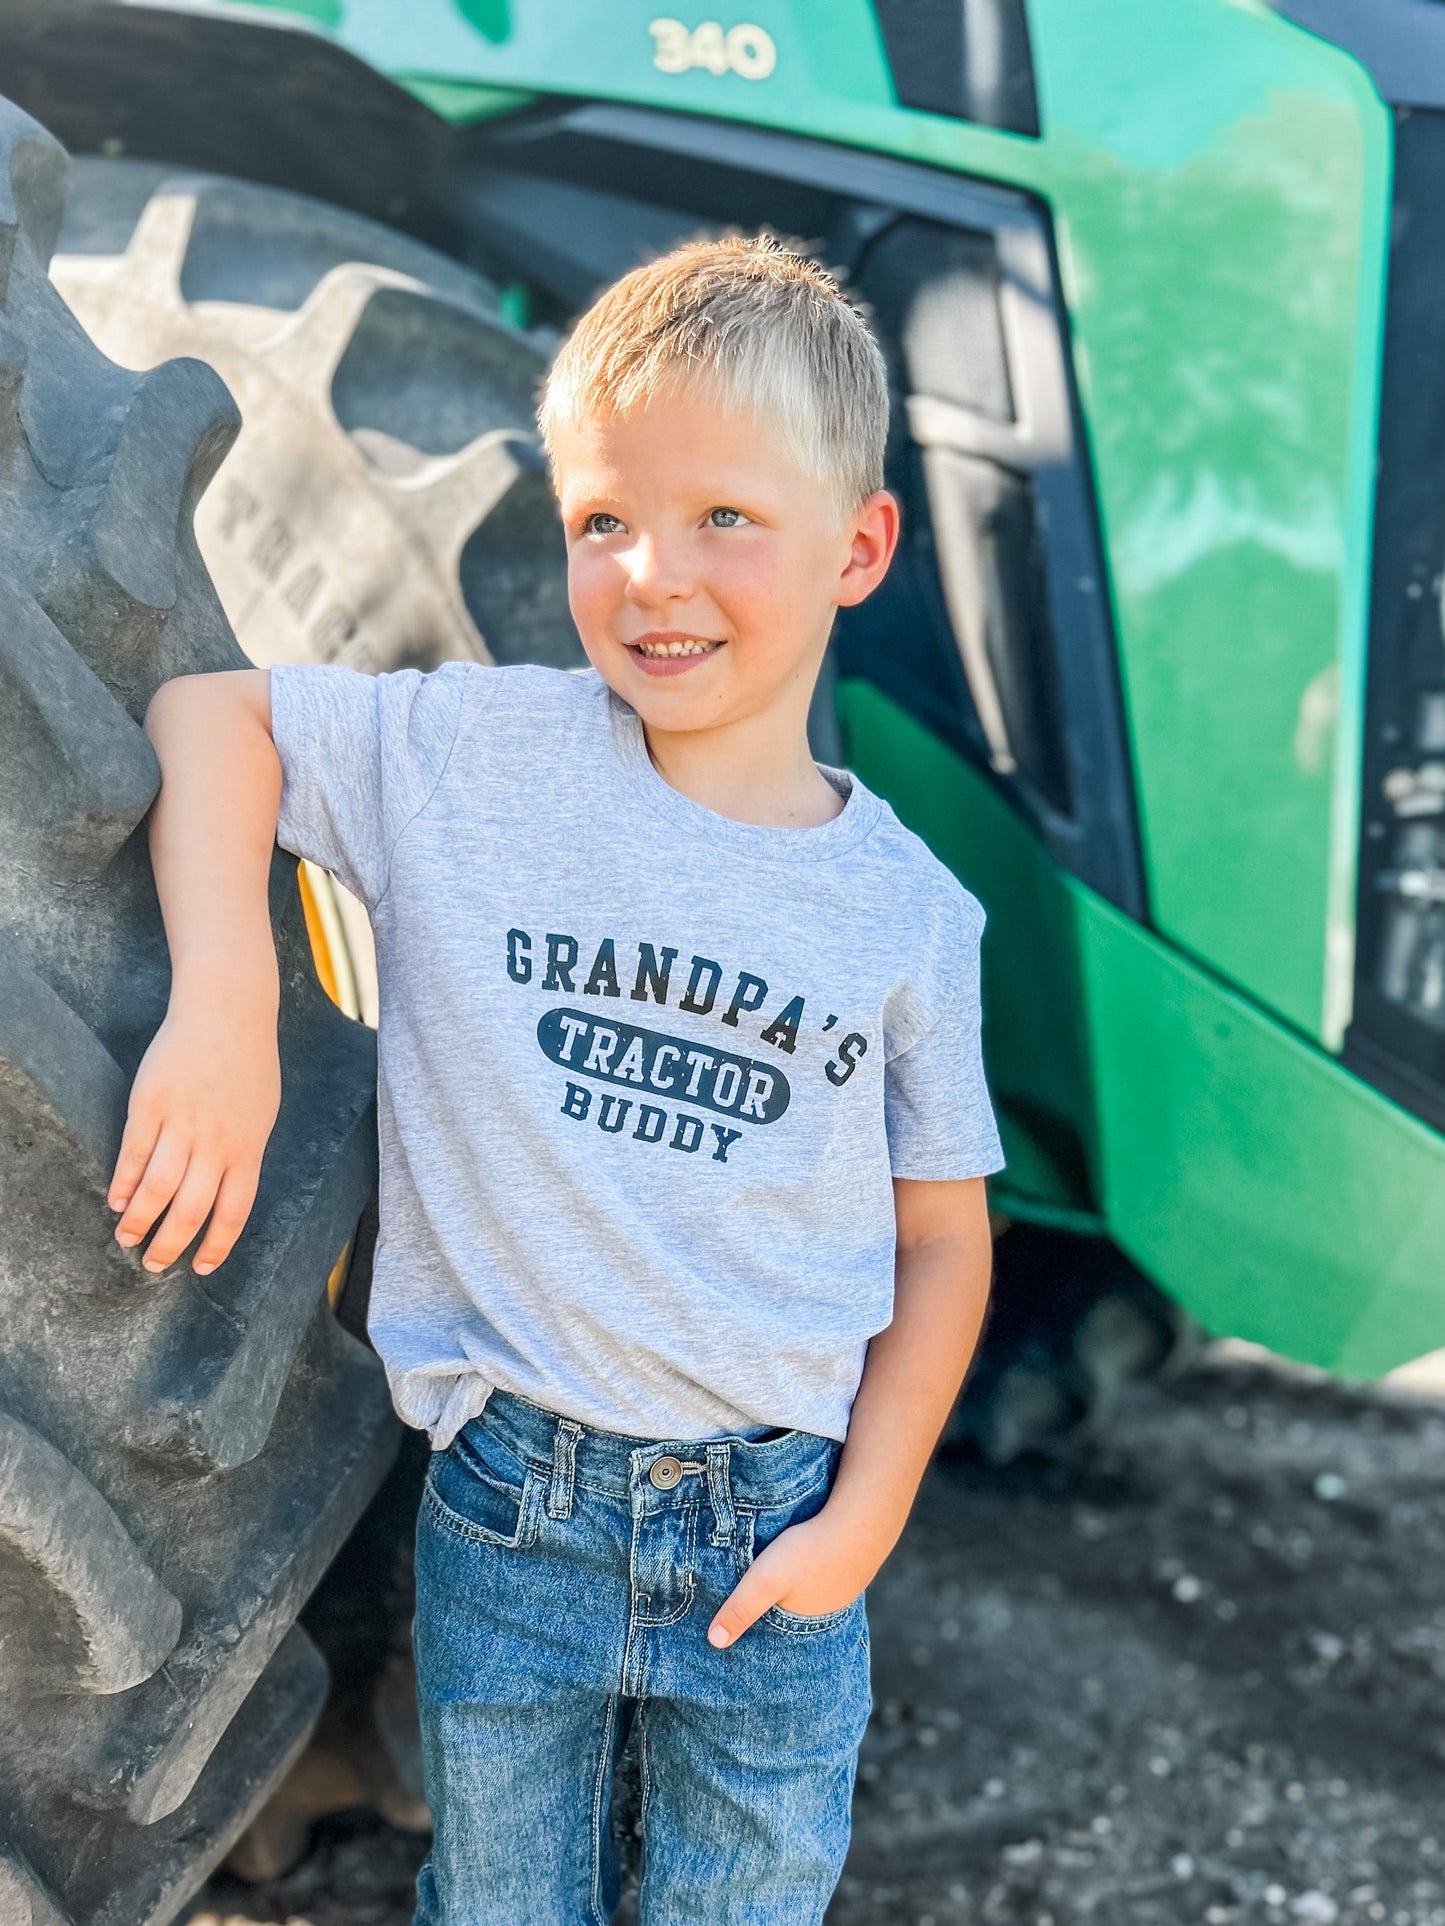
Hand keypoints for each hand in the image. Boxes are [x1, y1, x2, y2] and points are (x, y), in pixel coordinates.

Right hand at [108, 994, 279, 1276]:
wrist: (227, 1012)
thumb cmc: (247, 1064)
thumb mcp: (261, 1114)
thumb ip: (244, 1154)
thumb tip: (225, 1194)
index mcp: (248, 1148)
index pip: (233, 1211)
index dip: (216, 1244)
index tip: (201, 1267)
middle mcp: (216, 1143)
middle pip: (190, 1209)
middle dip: (170, 1244)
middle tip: (153, 1264)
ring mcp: (181, 1124)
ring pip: (157, 1188)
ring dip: (140, 1221)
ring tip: (127, 1239)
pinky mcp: (150, 1104)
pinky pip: (133, 1154)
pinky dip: (123, 1183)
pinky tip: (117, 1201)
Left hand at [706, 1506, 883, 1647]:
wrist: (860, 1522)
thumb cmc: (809, 1552)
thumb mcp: (765, 1580)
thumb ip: (740, 1610)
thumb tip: (714, 1642)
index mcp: (803, 1622)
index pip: (775, 1631)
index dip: (759, 1626)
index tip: (741, 1620)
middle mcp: (825, 1611)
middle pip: (792, 1611)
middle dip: (775, 1606)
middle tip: (758, 1594)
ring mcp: (842, 1588)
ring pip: (809, 1589)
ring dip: (795, 1583)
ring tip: (778, 1574)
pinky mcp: (850, 1563)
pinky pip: (824, 1570)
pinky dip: (813, 1565)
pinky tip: (805, 1554)